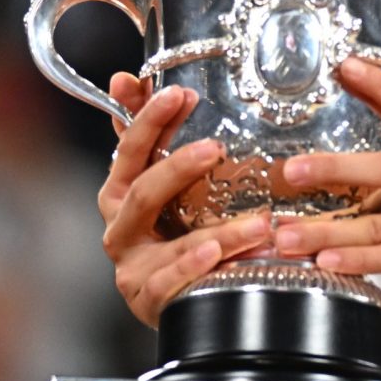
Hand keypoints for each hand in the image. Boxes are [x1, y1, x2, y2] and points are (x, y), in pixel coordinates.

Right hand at [96, 74, 265, 325]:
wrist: (169, 297)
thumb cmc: (167, 231)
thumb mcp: (159, 181)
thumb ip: (148, 134)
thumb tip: (125, 79)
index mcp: (119, 194)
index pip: (128, 150)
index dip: (149, 121)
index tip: (178, 94)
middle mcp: (119, 229)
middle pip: (143, 194)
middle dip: (178, 168)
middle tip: (216, 148)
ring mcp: (132, 268)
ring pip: (169, 246)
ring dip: (218, 234)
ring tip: (261, 223)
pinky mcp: (147, 301)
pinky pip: (170, 285)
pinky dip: (195, 270)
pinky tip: (220, 258)